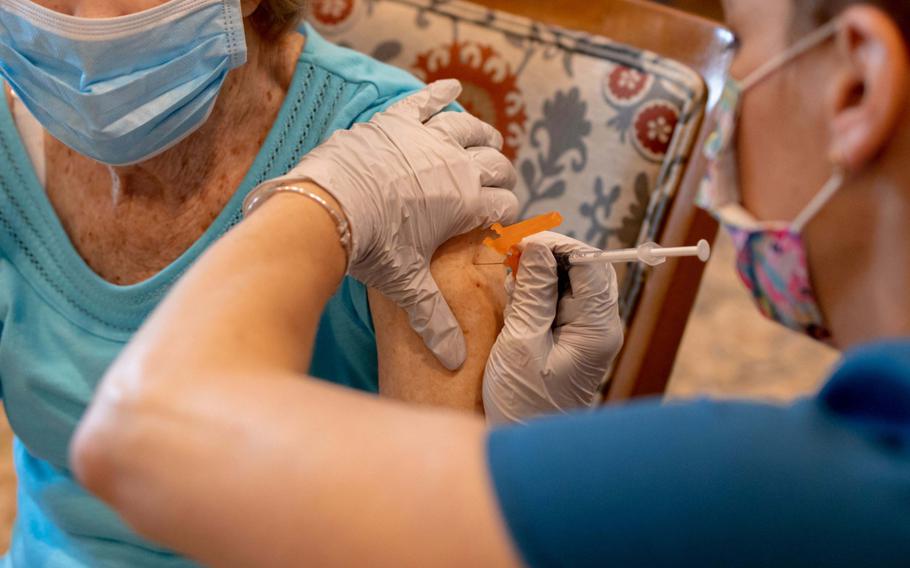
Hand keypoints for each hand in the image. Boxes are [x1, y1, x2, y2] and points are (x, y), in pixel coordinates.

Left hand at [259, 80, 517, 369]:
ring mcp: (429, 138)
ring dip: (482, 134)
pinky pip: (428, 98)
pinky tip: (450, 87)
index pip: (503, 205)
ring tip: (486, 140)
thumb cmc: (371, 247)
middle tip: (493, 184)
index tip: (499, 219)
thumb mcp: (406, 283)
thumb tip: (455, 363)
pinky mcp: (400, 120)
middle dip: (500, 175)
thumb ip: (434, 319)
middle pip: (495, 164)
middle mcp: (457, 166)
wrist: (329, 208)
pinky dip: (441, 91)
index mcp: (466, 203)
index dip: (505, 213)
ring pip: (471, 128)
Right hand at [483, 232, 623, 424]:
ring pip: (573, 281)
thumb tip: (538, 246)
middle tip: (512, 250)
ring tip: (510, 270)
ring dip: (542, 270)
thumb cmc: (523, 400)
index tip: (522, 239)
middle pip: (586, 269)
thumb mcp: (521, 342)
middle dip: (550, 254)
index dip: (557, 244)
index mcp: (597, 328)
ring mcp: (589, 333)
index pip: (590, 265)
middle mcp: (601, 326)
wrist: (526, 442)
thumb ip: (532, 292)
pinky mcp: (573, 338)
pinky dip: (539, 289)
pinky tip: (515, 292)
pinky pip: (561, 300)